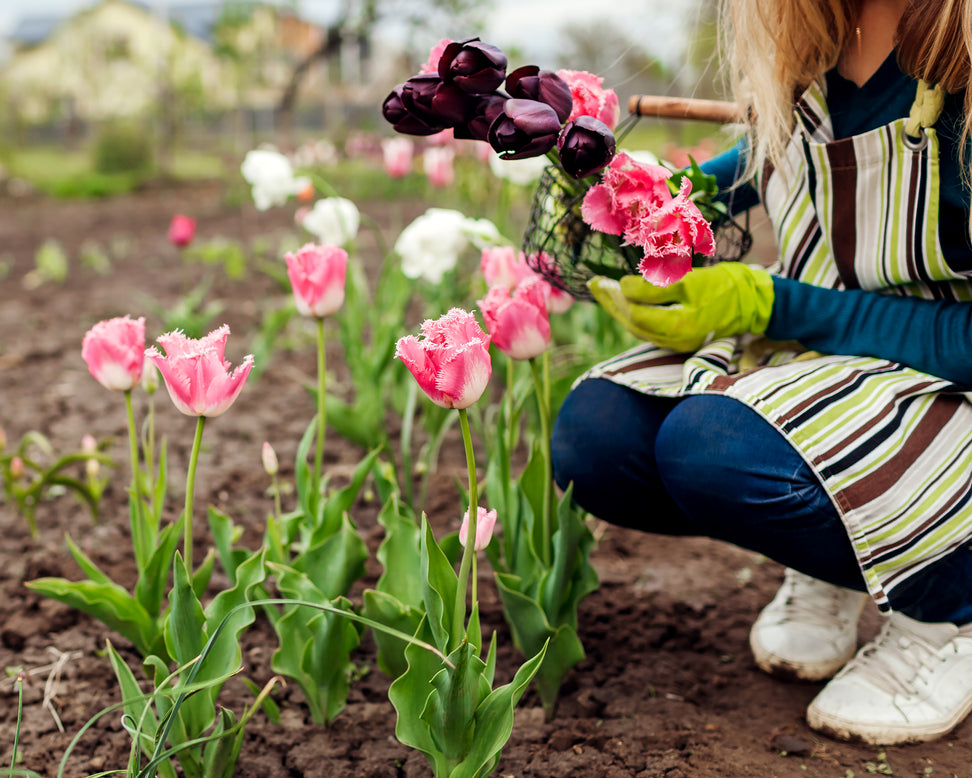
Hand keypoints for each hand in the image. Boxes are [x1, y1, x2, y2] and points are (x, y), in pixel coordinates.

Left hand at [588, 262, 774, 351]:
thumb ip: (656, 286)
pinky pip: (647, 330)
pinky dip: (632, 316)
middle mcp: (675, 341)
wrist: (751, 302)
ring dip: (618, 310)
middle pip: (632, 323)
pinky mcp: (678, 340)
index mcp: (680, 326)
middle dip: (612, 303)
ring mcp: (677, 343)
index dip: (621, 296)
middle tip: (595, 284)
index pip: (637, 314)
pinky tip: (623, 303)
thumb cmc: (723, 286)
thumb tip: (625, 287)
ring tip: (603, 291)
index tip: (614, 279)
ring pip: (637, 328)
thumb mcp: (690, 280)